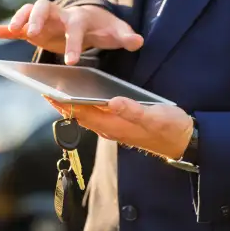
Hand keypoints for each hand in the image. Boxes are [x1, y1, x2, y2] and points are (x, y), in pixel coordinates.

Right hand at [0, 0, 142, 64]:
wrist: (89, 17)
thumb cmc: (102, 27)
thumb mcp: (114, 32)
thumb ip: (125, 36)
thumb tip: (138, 41)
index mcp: (79, 18)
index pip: (76, 28)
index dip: (74, 44)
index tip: (71, 61)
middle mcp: (59, 15)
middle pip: (45, 8)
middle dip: (38, 19)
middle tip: (32, 34)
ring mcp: (44, 19)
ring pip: (29, 11)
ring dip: (19, 18)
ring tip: (12, 30)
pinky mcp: (33, 27)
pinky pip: (17, 25)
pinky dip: (5, 28)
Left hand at [45, 97, 193, 158]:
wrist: (183, 142)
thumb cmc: (170, 128)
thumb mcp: (155, 116)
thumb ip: (133, 111)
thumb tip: (112, 101)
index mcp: (114, 125)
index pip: (82, 113)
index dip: (64, 103)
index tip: (48, 93)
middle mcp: (110, 128)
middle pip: (79, 115)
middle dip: (62, 103)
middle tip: (45, 88)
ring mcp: (115, 128)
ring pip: (86, 116)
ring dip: (72, 105)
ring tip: (58, 92)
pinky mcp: (121, 126)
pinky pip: (96, 116)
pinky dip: (85, 106)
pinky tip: (83, 97)